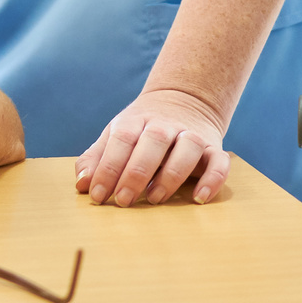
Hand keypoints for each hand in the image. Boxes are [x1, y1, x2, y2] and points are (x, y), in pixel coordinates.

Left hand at [76, 88, 230, 207]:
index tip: (98, 195)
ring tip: (154, 199)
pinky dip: (213, 180)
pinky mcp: (214, 148)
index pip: (121, 139)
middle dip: (135, 174)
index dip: (108, 168)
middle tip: (123, 201)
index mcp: (136, 120)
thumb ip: (97, 159)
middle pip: (152, 142)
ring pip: (187, 148)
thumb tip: (82, 184)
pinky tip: (198, 198)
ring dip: (170, 175)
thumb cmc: (141, 131)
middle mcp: (165, 125)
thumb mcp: (115, 136)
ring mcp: (191, 135)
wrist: (182, 101)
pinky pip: (219, 162)